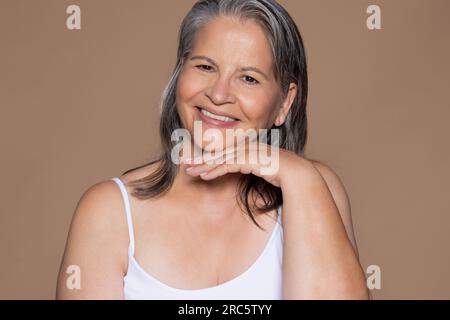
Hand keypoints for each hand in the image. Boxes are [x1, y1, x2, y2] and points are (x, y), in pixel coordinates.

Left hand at [182, 142, 310, 188]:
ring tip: (190, 172)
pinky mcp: (248, 160)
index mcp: (247, 148)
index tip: (197, 163)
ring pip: (220, 159)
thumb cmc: (280, 173)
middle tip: (187, 165)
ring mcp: (247, 152)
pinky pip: (228, 166)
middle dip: (201, 160)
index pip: (224, 153)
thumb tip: (241, 170)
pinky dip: (214, 171)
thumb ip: (249, 167)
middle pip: (219, 154)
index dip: (209, 158)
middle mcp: (245, 147)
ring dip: (204, 166)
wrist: (295, 172)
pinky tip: (204, 176)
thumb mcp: (261, 169)